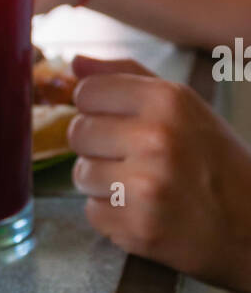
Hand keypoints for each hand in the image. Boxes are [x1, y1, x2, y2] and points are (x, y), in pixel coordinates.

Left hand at [69, 55, 250, 292]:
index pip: (88, 93)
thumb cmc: (216, 161)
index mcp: (168, 100)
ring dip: (104, 183)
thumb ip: (129, 78)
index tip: (117, 121)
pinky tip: (143, 210)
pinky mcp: (138, 227)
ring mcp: (145, 185)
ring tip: (141, 186)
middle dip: (98, 146)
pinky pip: (92, 212)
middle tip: (133, 158)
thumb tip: (75, 64)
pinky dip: (112, 215)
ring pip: (81, 174)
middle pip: (79, 133)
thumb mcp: (185, 107)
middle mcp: (155, 138)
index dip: (97, 109)